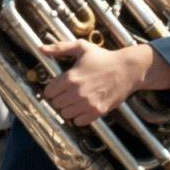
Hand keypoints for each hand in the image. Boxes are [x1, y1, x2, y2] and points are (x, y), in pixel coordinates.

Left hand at [38, 37, 165, 122]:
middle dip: (59, 99)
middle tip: (68, 93)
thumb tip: (41, 48)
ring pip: (65, 114)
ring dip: (68, 108)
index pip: (48, 92)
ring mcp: (88, 103)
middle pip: (55, 104)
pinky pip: (79, 122)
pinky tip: (84, 107)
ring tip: (76, 100)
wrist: (128, 69)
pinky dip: (79, 117)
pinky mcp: (98, 111)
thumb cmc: (104, 57)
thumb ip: (59, 48)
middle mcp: (77, 92)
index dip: (52, 89)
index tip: (58, 87)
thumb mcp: (81, 47)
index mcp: (70, 77)